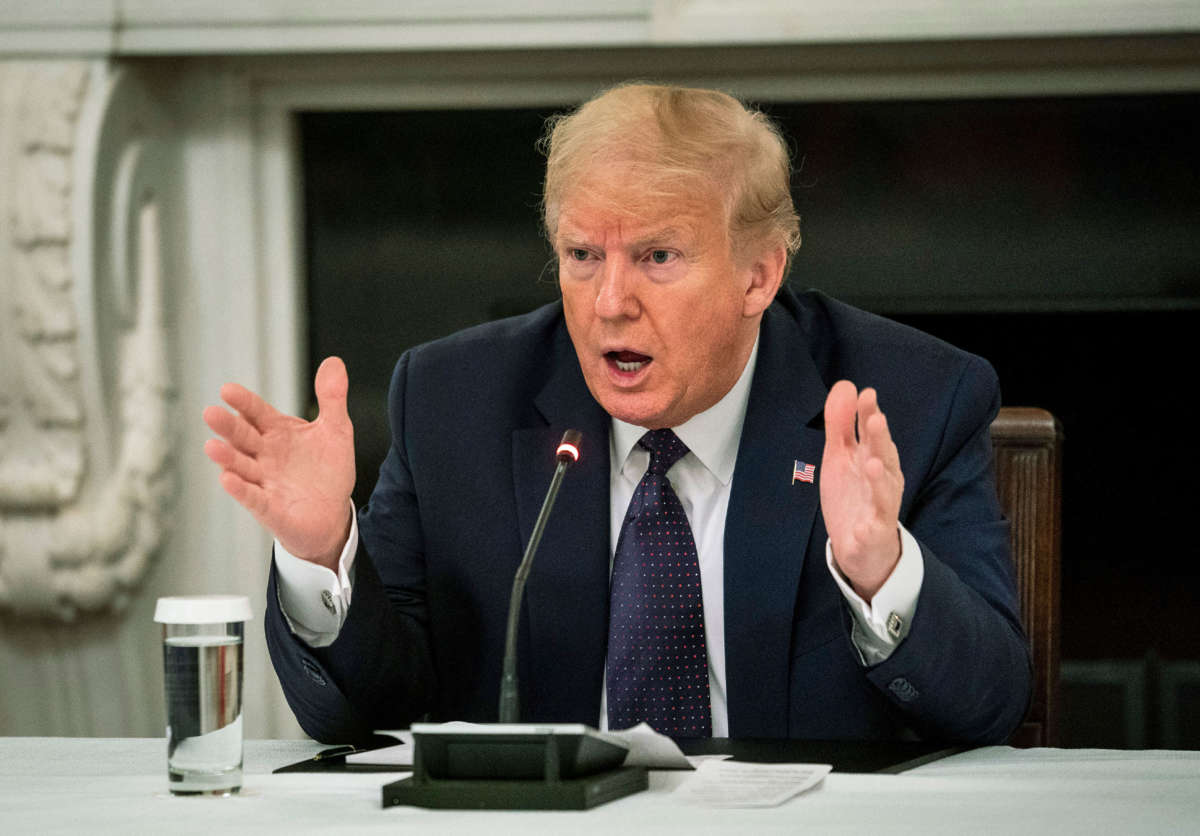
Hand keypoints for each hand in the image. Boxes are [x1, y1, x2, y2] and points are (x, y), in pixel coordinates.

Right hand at [202, 356, 355, 570]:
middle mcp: (265, 455)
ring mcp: (264, 481)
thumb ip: (332, 398)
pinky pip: (253, 497)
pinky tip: (228, 479)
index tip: (228, 390)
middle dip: (227, 427)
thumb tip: (334, 361)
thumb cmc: (327, 471)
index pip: (257, 413)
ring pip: (241, 466)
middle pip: (243, 437)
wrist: (332, 513)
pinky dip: (241, 489)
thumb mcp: (336, 430)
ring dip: (227, 457)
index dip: (244, 403)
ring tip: (212, 446)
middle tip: (211, 413)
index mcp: (277, 432)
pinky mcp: (269, 508)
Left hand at [819, 380, 903, 601]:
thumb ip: (841, 424)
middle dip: (879, 440)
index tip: (865, 395)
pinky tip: (862, 526)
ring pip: (884, 494)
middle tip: (874, 419)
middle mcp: (883, 481)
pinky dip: (869, 529)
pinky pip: (873, 532)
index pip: (873, 434)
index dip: (869, 415)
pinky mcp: (874, 536)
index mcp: (875, 459)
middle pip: (883, 457)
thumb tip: (846, 386)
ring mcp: (880, 509)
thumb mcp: (841, 457)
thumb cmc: (854, 495)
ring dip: (879, 479)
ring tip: (871, 464)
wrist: (863, 547)